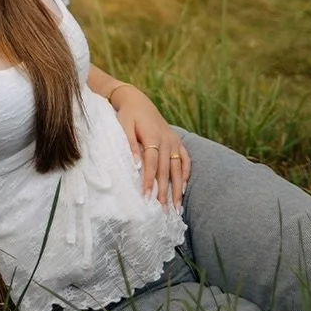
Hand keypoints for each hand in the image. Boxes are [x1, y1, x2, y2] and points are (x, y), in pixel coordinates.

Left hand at [107, 86, 190, 207]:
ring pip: (178, 168)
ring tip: (177, 207)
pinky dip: (186, 173)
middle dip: (165, 191)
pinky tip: (184, 188)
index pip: (151, 164)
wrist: (137, 100)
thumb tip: (136, 165)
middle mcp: (166, 140)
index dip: (149, 181)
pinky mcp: (177, 141)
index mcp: (152, 136)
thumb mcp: (124, 125)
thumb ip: (130, 144)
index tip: (147, 198)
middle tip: (164, 210)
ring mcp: (173, 140)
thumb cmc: (128, 115)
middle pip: (166, 170)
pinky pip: (185, 159)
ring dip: (178, 188)